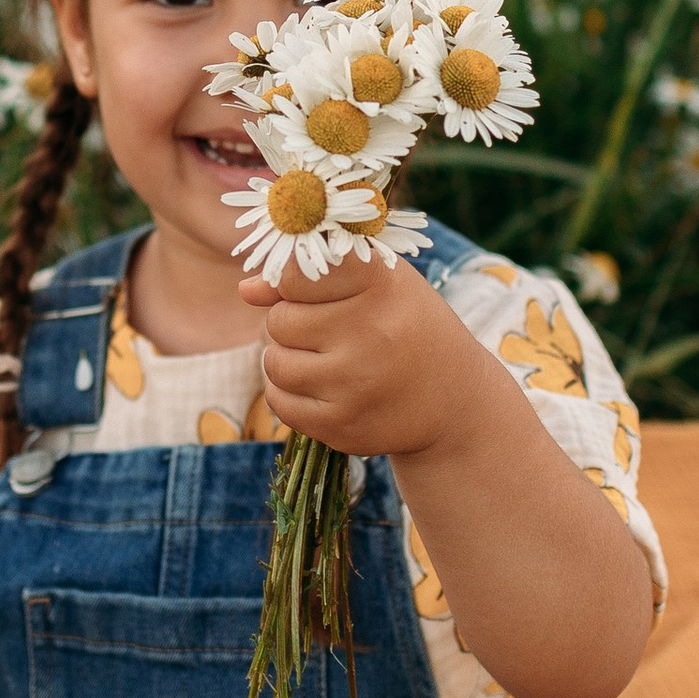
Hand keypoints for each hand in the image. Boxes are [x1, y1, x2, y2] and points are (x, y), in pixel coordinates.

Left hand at [240, 246, 486, 459]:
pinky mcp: (342, 426)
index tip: (315, 289)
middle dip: (293, 324)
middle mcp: (370, 332)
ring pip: (274, 363)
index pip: (296, 271)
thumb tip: (245, 290)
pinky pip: (280, 402)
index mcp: (380, 284)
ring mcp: (355, 384)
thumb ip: (310, 276)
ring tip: (325, 358)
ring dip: (288, 359)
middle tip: (329, 330)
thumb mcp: (375, 284)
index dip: (296, 281)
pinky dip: (289, 394)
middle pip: (279, 321)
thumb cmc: (404, 325)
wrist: (453, 400)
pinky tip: (321, 387)